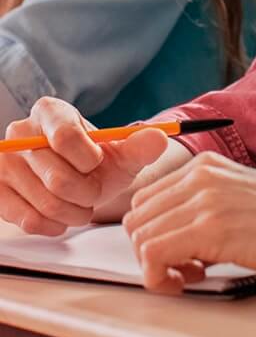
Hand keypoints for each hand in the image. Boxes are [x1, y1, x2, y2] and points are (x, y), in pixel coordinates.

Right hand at [0, 97, 169, 235]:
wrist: (79, 182)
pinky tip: (62, 218)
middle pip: (57, 177)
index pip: (65, 136)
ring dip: (73, 212)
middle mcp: (20, 132)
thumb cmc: (98, 163)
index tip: (97, 162)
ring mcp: (4, 163)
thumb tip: (160, 137)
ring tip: (82, 205)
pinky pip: (27, 220)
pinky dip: (52, 225)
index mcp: (50, 111)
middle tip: (93, 191)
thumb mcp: (123, 152)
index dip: (88, 159)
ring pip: (45, 201)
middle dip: (86, 192)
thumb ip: (141, 145)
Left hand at [123, 151, 255, 293]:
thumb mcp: (242, 195)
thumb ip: (206, 204)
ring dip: (157, 266)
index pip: (146, 197)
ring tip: (190, 274)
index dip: (154, 232)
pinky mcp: (211, 227)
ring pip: (141, 237)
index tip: (176, 252)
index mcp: (207, 165)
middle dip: (150, 250)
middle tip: (181, 268)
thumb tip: (175, 233)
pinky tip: (189, 280)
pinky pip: (154, 255)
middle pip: (137, 217)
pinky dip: (161, 278)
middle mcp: (201, 175)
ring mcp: (205, 198)